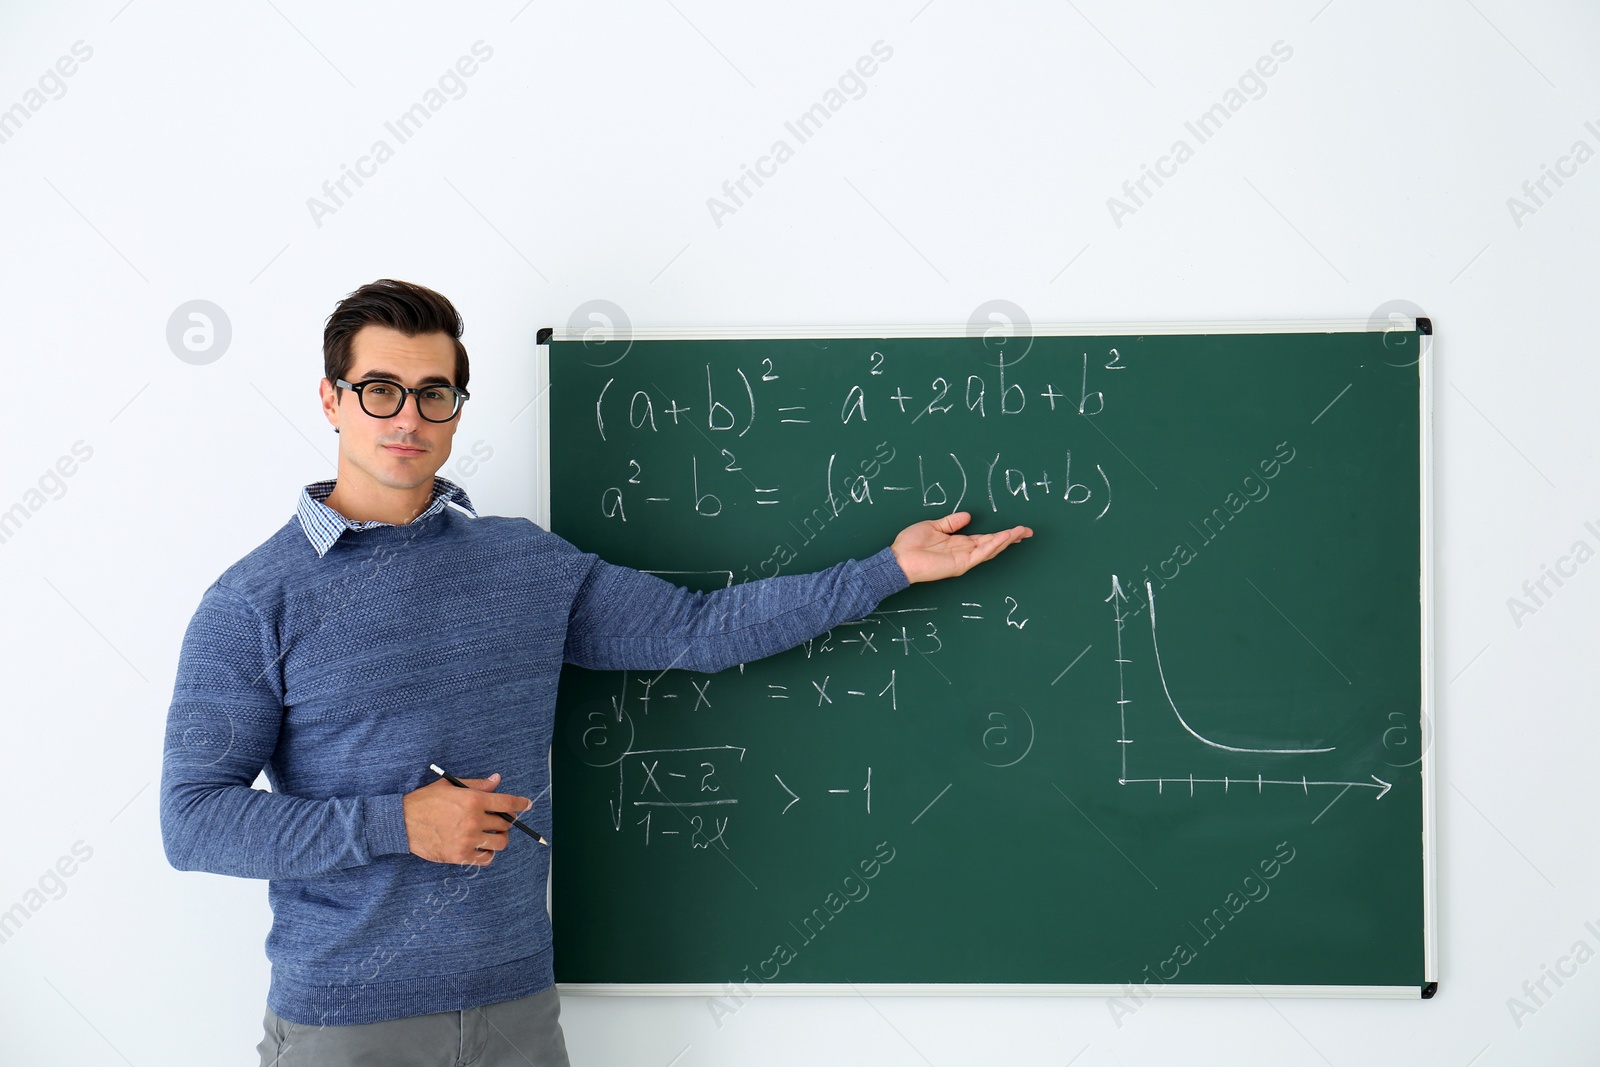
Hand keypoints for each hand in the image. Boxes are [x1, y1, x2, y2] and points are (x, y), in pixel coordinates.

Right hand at [402, 772, 531, 865]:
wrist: (402, 823)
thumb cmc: (424, 802)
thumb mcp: (450, 786)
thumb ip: (477, 784)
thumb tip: (497, 780)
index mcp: (472, 800)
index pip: (507, 802)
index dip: (521, 803)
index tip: (528, 805)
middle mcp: (473, 820)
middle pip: (506, 824)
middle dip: (506, 821)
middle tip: (498, 820)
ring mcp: (468, 840)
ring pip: (500, 843)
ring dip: (499, 838)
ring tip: (490, 834)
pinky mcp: (460, 856)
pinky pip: (486, 859)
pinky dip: (488, 854)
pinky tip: (481, 847)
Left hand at [889, 512, 1032, 583]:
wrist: (898, 559)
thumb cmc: (910, 544)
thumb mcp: (933, 526)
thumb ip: (951, 522)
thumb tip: (968, 515)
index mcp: (958, 543)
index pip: (985, 538)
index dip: (1001, 534)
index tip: (1016, 529)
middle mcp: (964, 551)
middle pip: (993, 544)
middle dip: (1011, 537)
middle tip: (1027, 531)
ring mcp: (964, 559)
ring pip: (991, 549)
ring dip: (1006, 540)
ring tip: (1021, 532)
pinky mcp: (960, 564)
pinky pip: (981, 554)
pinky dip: (993, 545)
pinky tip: (1004, 538)